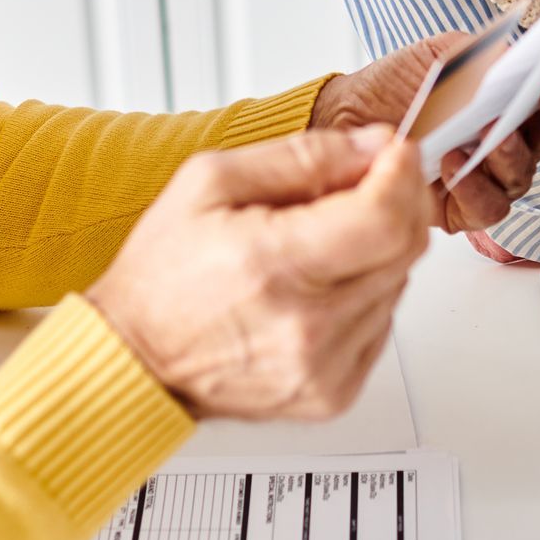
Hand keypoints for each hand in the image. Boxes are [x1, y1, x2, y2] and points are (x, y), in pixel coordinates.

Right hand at [87, 130, 429, 419]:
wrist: (135, 358)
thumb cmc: (162, 274)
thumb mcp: (210, 182)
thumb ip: (300, 157)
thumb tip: (370, 146)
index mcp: (271, 265)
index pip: (383, 218)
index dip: (401, 174)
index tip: (394, 152)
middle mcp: (305, 325)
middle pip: (404, 249)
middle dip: (399, 201)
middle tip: (369, 181)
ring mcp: (323, 367)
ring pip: (398, 285)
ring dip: (377, 250)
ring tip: (321, 241)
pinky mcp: (333, 393)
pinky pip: (382, 326)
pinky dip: (364, 295)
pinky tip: (319, 286)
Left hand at [312, 37, 539, 236]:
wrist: (349, 116)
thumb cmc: (401, 83)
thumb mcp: (443, 54)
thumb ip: (484, 54)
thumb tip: (519, 57)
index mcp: (518, 95)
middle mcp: (515, 137)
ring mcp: (492, 174)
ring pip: (526, 173)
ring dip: (514, 151)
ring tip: (494, 132)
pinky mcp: (465, 208)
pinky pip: (488, 206)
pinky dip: (476, 186)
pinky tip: (454, 161)